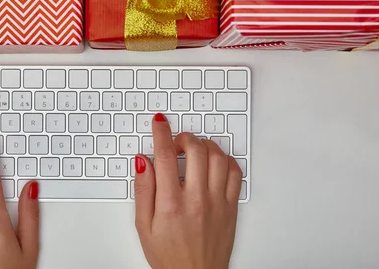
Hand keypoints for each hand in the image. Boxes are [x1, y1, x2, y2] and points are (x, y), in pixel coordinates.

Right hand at [134, 113, 242, 268]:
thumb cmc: (169, 256)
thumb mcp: (143, 226)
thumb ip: (143, 190)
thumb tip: (142, 162)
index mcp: (171, 204)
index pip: (166, 155)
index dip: (161, 132)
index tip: (159, 122)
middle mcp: (196, 200)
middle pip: (195, 150)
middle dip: (183, 137)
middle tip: (176, 140)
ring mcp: (217, 202)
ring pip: (217, 157)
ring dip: (204, 145)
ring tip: (194, 150)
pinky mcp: (230, 207)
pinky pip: (235, 173)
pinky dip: (225, 160)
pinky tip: (213, 162)